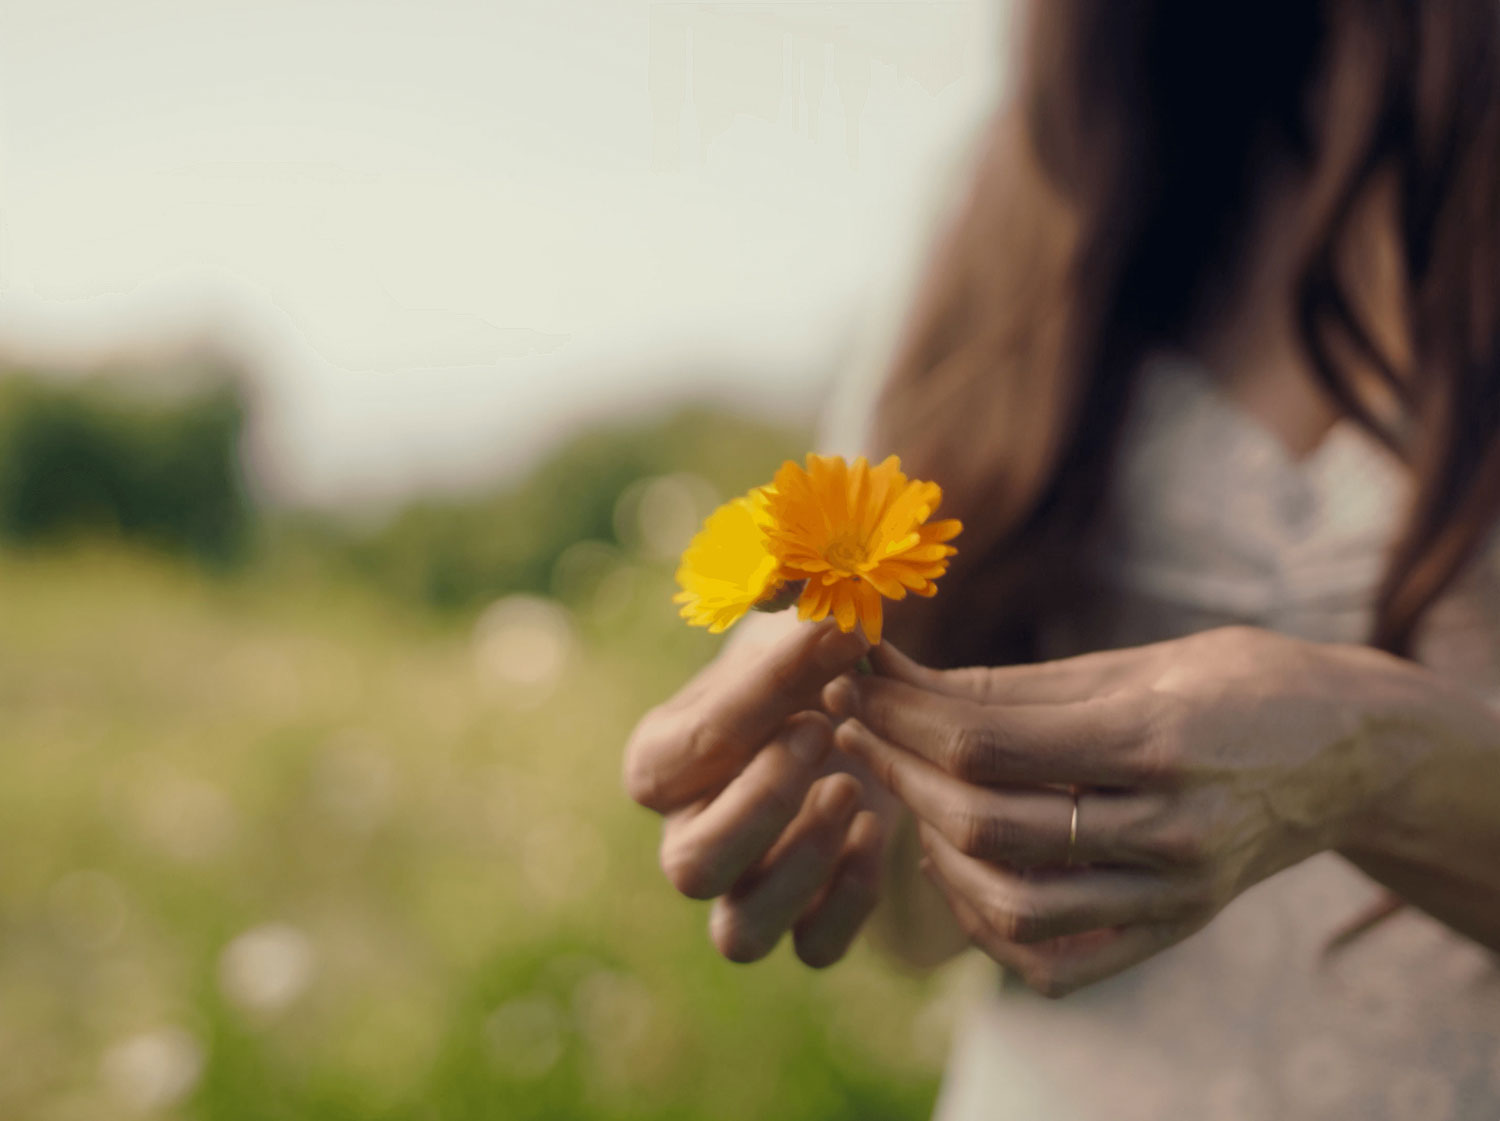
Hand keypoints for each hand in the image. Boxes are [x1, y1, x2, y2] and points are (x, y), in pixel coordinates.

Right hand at [624, 617, 899, 966]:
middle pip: (690, 867)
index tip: (827, 647)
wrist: (853, 708)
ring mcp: (744, 888)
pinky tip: (882, 827)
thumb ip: (776, 584)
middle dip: (761, 803)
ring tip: (854, 786)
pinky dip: (850, 900)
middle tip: (825, 730)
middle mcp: (688, 836)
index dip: (751, 705)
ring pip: (740, 931)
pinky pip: (814, 947)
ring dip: (801, 865)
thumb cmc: (803, 656)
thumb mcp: (785, 611)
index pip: (678, 756)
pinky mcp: (807, 918)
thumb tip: (783, 585)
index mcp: (660, 761)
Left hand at [823, 625, 1391, 995]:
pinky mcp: (1172, 932)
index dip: (901, 717)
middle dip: (898, 774)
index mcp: (1158, 740)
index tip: (851, 687)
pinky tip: (959, 866)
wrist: (1350, 749)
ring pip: (1009, 906)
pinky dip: (985, 925)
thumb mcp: (1130, 662)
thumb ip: (1008, 686)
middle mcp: (1170, 829)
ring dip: (931, 848)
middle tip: (855, 731)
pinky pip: (1051, 963)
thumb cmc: (1238, 682)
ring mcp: (1175, 895)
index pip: (987, 745)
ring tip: (905, 792)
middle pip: (984, 826)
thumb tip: (890, 678)